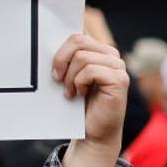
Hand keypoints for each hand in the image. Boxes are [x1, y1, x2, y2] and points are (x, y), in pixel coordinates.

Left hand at [51, 33, 128, 166]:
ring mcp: (118, 66)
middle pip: (78, 41)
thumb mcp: (68, 76)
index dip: (61, 48)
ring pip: (82, 57)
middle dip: (61, 60)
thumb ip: (66, 58)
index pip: (76, 34)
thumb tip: (46, 42)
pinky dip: (79, 83)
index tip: (52, 65)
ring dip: (70, 77)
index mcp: (99, 49)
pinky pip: (91, 70)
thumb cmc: (78, 103)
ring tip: (70, 91)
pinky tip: (79, 94)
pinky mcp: (120, 80)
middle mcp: (111, 54)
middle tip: (56, 78)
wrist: (92, 131)